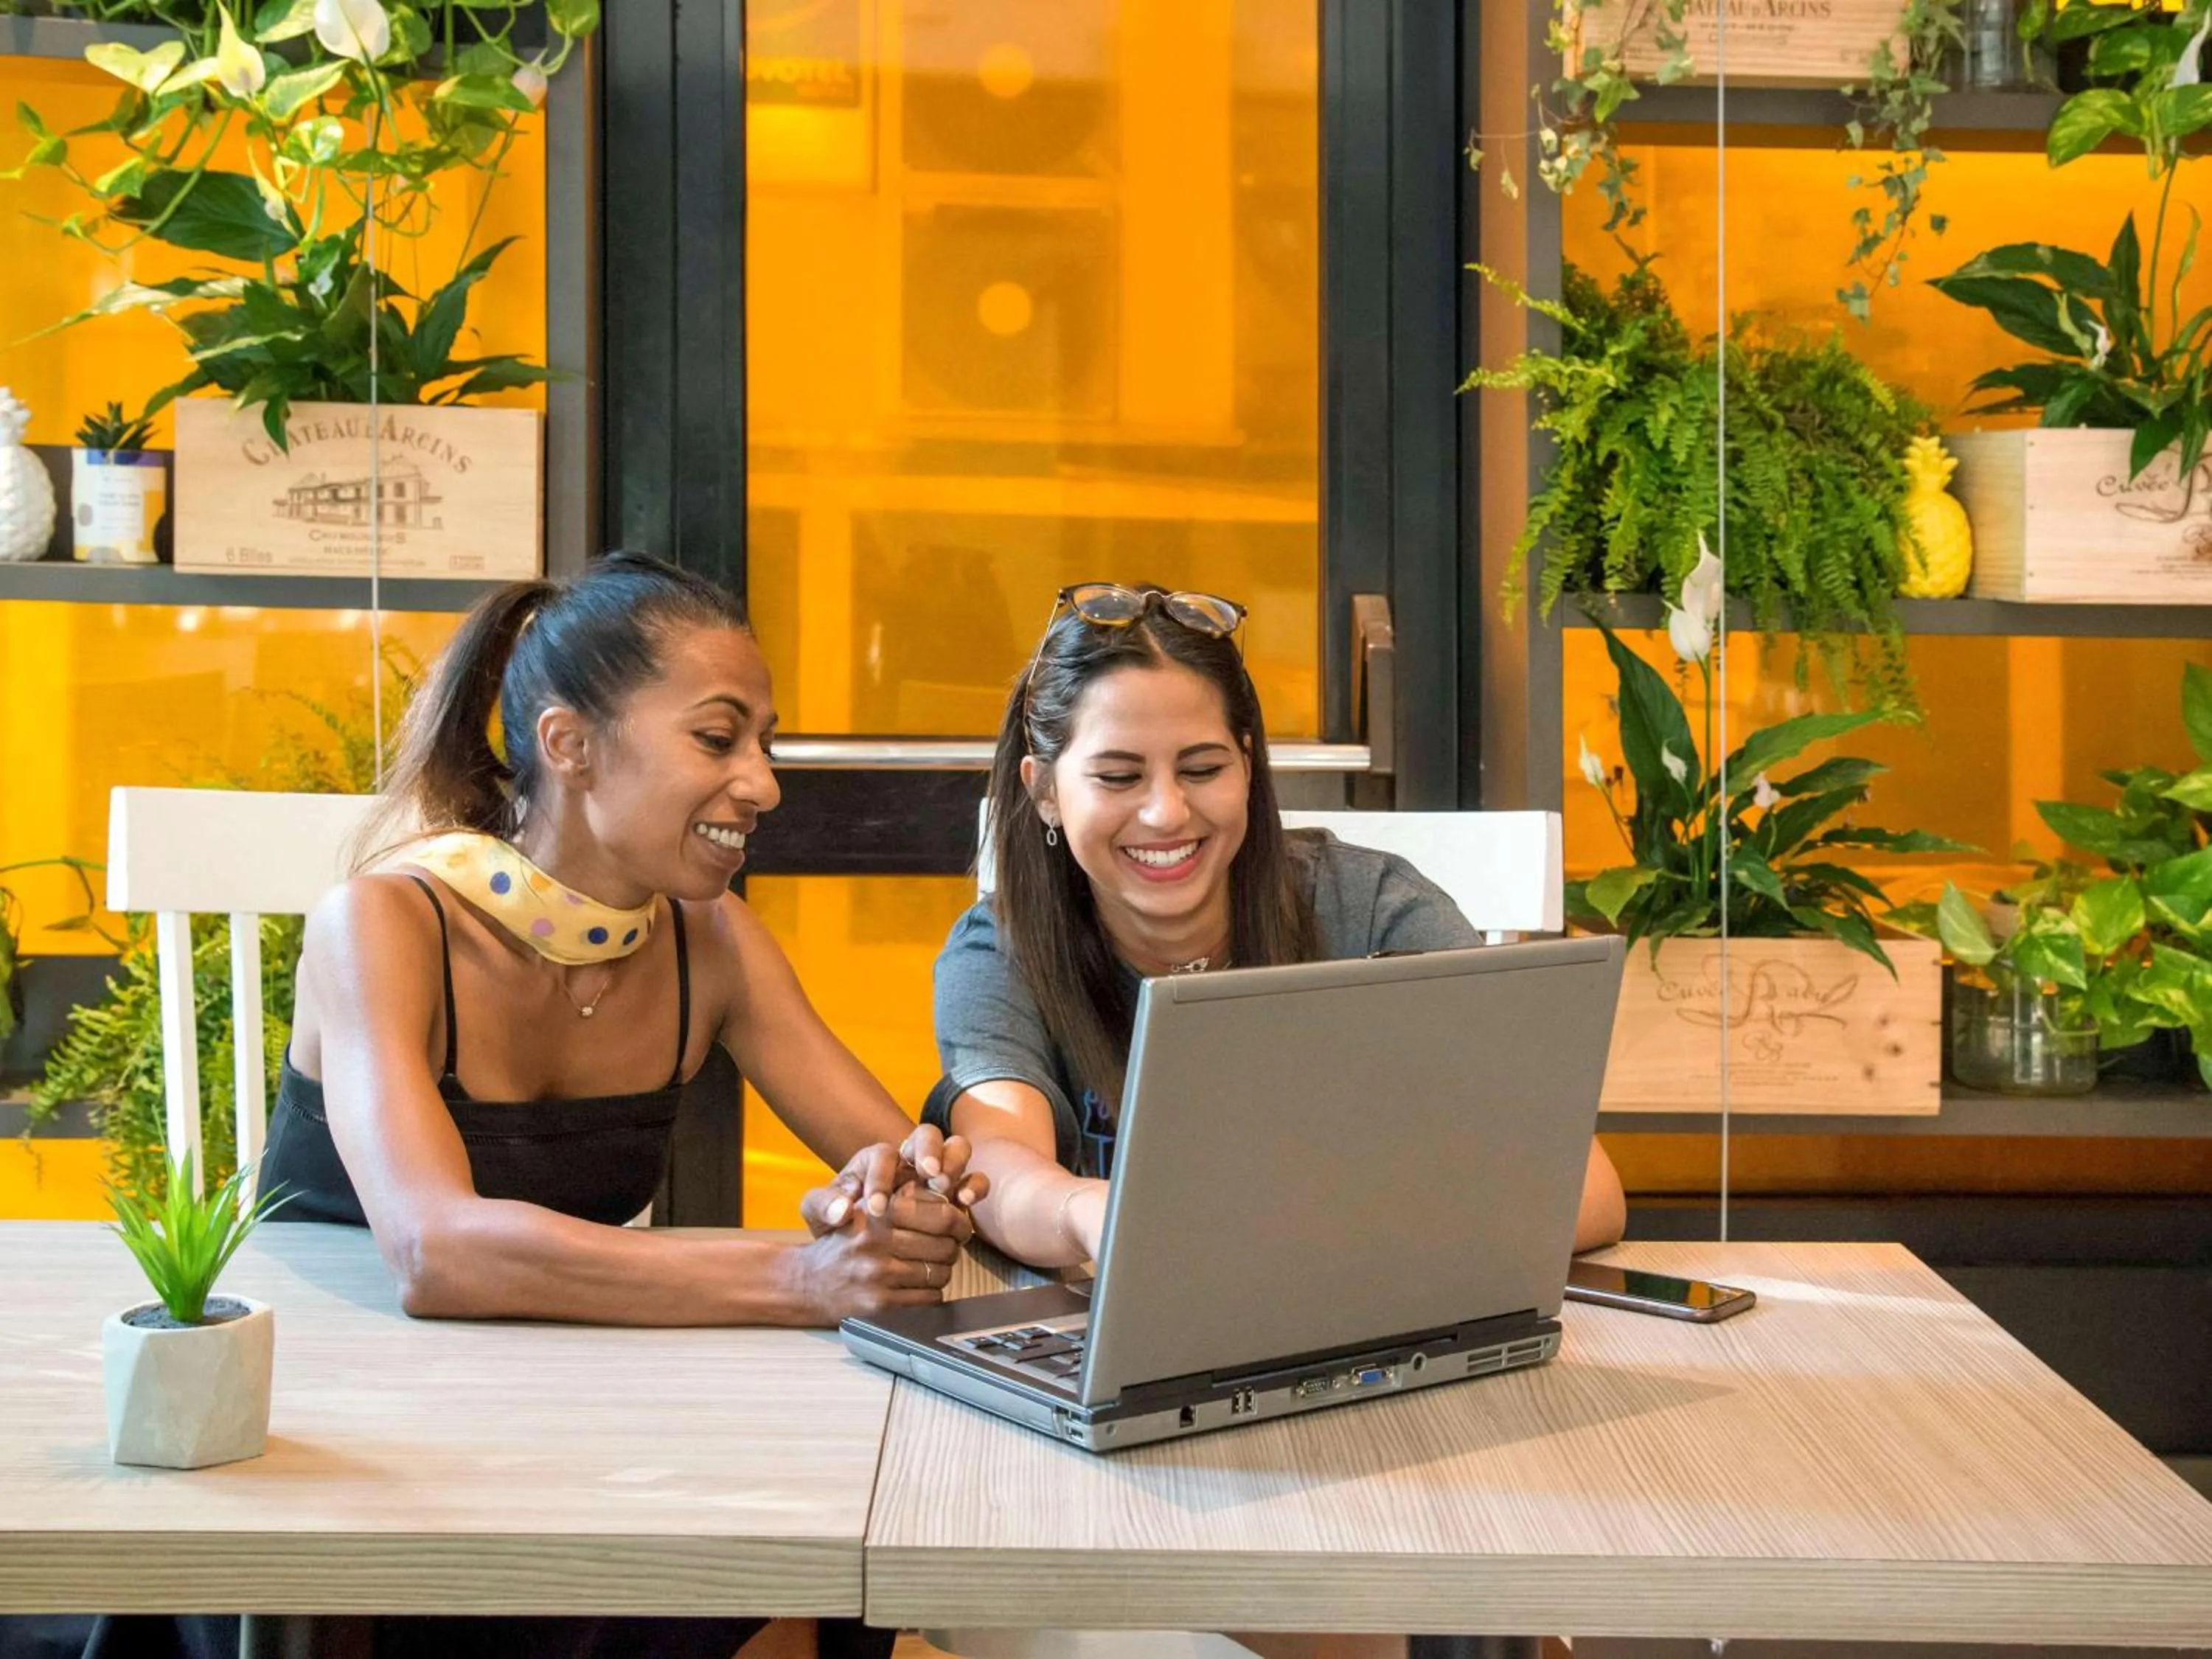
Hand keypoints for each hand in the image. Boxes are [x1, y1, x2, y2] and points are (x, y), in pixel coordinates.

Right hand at [787, 1186, 972, 1322]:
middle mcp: (878, 1242)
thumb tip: (952, 1199)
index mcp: (879, 1212)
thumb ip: (905, 1199)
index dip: (959, 1221)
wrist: (807, 1281)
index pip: (942, 1215)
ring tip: (931, 1265)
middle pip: (946, 1246)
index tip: (960, 1226)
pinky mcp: (880, 1304)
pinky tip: (919, 1285)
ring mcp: (879, 1275)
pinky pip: (929, 1298)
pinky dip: (931, 1292)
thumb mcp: (867, 1208)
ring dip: (943, 1271)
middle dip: (953, 1247)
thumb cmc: (844, 1241)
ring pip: (940, 1274)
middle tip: (949, 1247)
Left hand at [798, 1132, 990, 1237]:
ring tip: (947, 1188)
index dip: (881, 1179)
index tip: (877, 1209)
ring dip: (954, 1163)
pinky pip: (974, 1179)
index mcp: (877, 1159)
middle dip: (929, 1151)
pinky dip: (973, 1186)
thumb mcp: (818, 1212)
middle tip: (928, 1175)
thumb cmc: (839, 1218)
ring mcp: (937, 1173)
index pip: (882, 1155)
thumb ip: (822, 1206)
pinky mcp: (956, 1192)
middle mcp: (910, 1158)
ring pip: (956, 1148)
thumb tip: (841, 1210)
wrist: (859, 1238)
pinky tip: (965, 1203)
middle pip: (927, 1135)